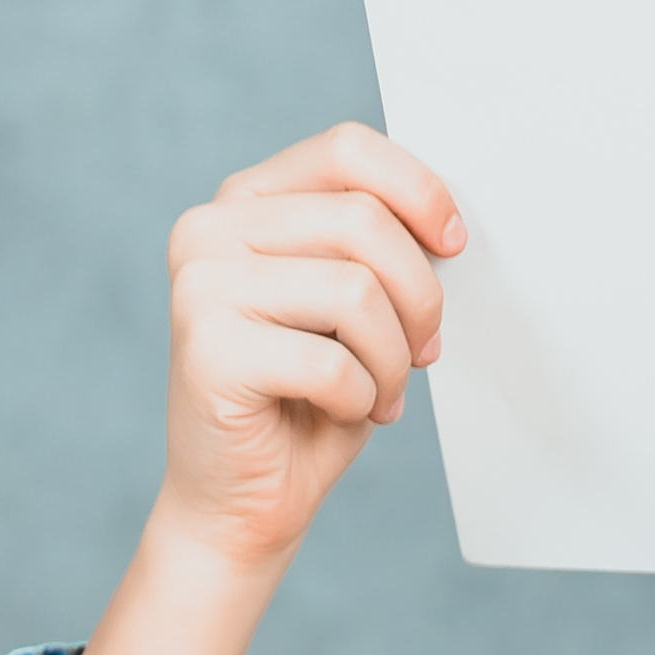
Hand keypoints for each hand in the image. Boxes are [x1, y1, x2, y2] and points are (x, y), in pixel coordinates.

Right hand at [43, 128, 461, 654]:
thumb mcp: (350, 306)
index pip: (346, 150)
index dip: (418, 190)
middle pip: (362, 221)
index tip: (455, 245)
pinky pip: (331, 362)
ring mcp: (199, 288)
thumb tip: (449, 222)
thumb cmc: (306, 402)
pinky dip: (362, 398)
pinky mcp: (207, 351)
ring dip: (392, 357)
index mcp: (242, 203)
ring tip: (381, 391)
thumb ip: (375, 248)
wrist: (241, 504)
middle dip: (419, 295)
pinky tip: (345, 414)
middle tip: (424, 352)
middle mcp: (208, 232)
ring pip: (355, 290)